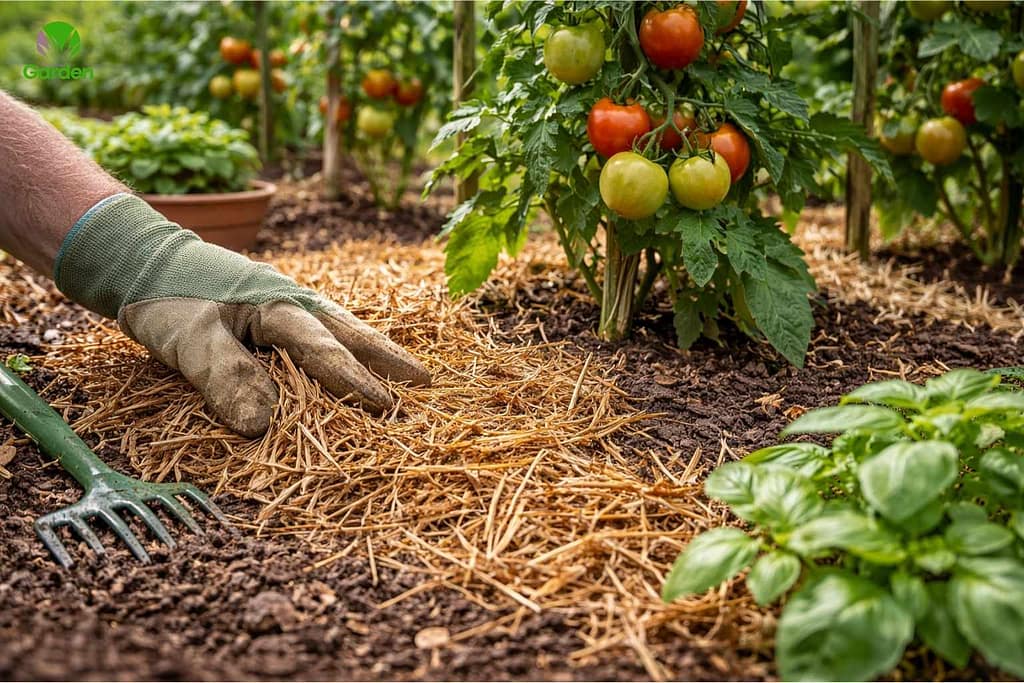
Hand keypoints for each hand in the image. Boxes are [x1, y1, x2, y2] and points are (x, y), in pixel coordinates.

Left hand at [54, 194, 429, 436]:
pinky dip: (343, 349)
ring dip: (372, 351)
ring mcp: (285, 302)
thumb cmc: (166, 298)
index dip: (354, 380)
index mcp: (277, 305)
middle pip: (350, 331)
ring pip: (340, 329)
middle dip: (387, 357)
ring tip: (405, 372)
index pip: (323, 348)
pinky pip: (319, 333)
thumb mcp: (189, 341)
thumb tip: (264, 424)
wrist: (141, 260)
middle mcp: (291, 301)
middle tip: (426, 381)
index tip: (386, 407)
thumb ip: (227, 378)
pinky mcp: (273, 311)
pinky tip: (350, 363)